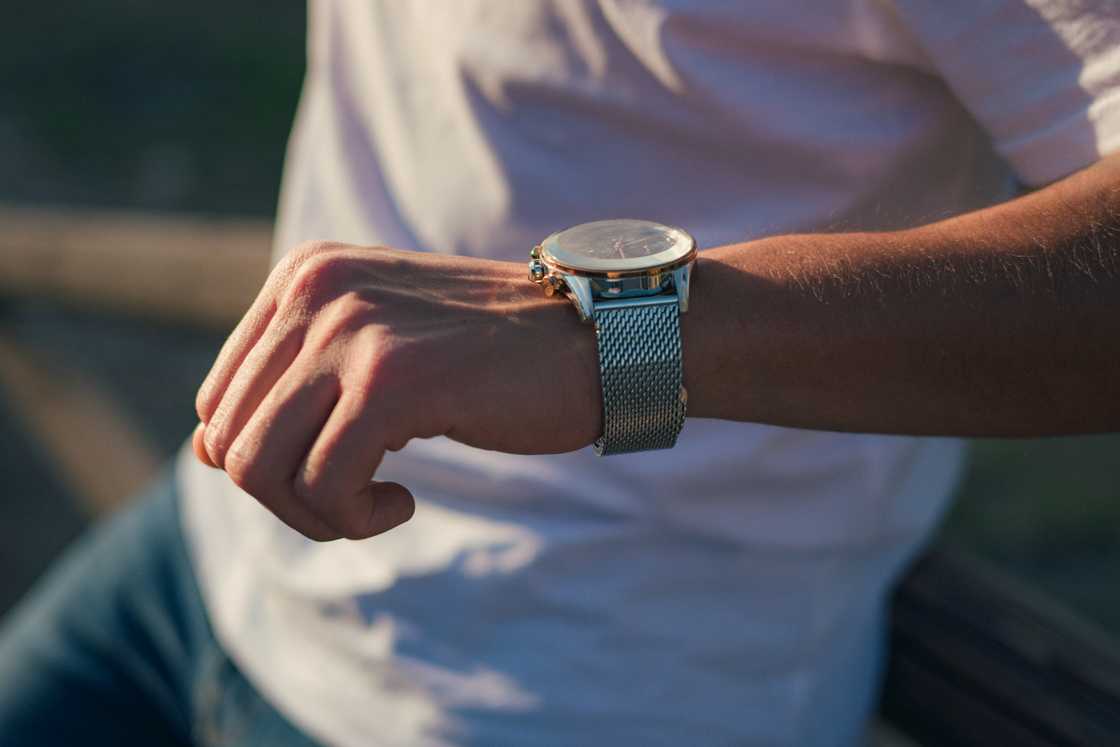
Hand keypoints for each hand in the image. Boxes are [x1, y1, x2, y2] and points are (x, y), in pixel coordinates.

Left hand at [193, 241, 600, 540]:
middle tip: (356, 498)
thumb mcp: (378, 352)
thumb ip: (293, 388)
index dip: (266, 461)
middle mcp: (316, 289)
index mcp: (305, 275)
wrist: (594, 344)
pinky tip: (404, 501)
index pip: (217, 400)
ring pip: (258, 468)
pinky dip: (355, 518)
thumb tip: (205, 454)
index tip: (335, 468)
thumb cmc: (492, 359)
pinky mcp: (391, 380)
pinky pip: (324, 486)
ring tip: (377, 503)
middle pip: (228, 439)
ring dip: (315, 514)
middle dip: (285, 496)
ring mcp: (352, 329)